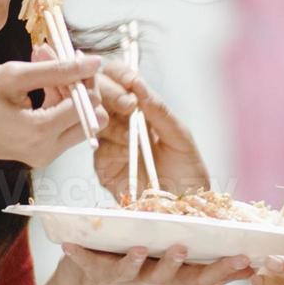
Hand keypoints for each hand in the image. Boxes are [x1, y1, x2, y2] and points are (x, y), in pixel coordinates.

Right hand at [0, 54, 107, 169]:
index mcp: (40, 132)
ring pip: (77, 118)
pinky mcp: (38, 151)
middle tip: (53, 57)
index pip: (88, 102)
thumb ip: (57, 69)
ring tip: (39, 59)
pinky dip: (55, 100)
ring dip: (65, 88)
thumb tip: (93, 62)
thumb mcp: (11, 76)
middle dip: (77, 83)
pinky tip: (36, 79)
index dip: (83, 75)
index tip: (68, 52)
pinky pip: (61, 124)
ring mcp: (43, 154)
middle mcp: (47, 150)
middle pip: (90, 114)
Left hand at [56, 241, 254, 284]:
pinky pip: (90, 265)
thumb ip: (190, 237)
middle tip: (200, 250)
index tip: (250, 262)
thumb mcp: (166, 251)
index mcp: (174, 275)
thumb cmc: (135, 257)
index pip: (205, 276)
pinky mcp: (95, 273)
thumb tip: (225, 218)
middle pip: (178, 279)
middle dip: (191, 266)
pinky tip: (70, 245)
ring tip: (144, 248)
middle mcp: (154, 281)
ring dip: (142, 262)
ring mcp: (126, 279)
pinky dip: (81, 255)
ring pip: (138, 274)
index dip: (227, 271)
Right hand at [85, 61, 211, 198]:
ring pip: (95, 118)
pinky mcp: (103, 166)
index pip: (120, 80)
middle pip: (100, 94)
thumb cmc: (187, 171)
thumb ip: (159, 111)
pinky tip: (126, 150)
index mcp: (141, 109)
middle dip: (111, 93)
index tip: (131, 81)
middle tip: (128, 104)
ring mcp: (110, 143)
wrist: (185, 208)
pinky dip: (110, 145)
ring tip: (131, 133)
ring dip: (112, 120)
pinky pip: (98, 148)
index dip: (120, 75)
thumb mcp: (180, 136)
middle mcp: (121, 122)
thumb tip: (138, 83)